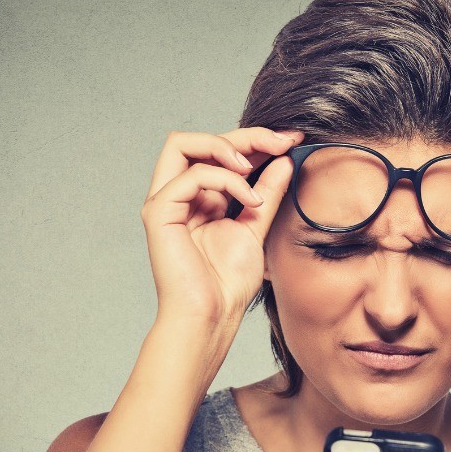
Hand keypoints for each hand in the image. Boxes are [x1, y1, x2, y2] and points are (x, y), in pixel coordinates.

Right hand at [140, 127, 302, 326]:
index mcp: (198, 197)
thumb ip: (267, 193)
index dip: (254, 139)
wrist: (212, 316)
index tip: (291, 139)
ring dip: (227, 147)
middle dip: (245, 135)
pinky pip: (192, 175)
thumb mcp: (257, 226)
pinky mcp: (159, 212)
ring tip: (255, 168)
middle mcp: (177, 194)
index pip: (219, 152)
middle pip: (201, 140)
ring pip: (183, 143)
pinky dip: (225, 181)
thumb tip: (285, 159)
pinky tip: (249, 201)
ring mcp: (164, 201)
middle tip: (281, 141)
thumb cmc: (228, 283)